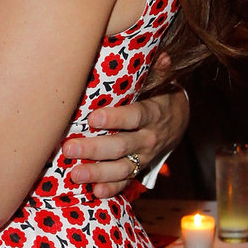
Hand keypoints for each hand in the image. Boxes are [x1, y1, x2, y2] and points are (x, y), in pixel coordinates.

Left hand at [64, 79, 189, 195]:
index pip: (135, 116)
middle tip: (69, 148)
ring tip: (75, 174)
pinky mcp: (140, 168)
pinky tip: (95, 192)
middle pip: (122, 146)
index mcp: (153, 113)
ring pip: (122, 168)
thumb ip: (157, 70)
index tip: (93, 118)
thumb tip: (162, 55)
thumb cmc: (158, 95)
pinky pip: (126, 182)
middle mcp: (149, 138)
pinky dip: (112, 189)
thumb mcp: (161, 81)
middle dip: (95, 149)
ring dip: (98, 173)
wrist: (178, 120)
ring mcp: (144, 157)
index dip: (115, 118)